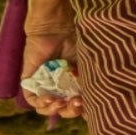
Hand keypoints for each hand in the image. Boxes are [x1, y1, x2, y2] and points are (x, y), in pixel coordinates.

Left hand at [21, 0, 82, 122]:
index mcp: (77, 81)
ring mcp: (46, 83)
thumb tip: (105, 101)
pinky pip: (32, 99)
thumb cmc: (78, 37)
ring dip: (56, 110)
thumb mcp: (90, 62)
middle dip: (71, 111)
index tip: (91, 111)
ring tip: (62, 103)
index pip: (80, 103)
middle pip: (65, 108)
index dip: (85, 111)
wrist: (58, 23)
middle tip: (77, 104)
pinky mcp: (30, 79)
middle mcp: (61, 84)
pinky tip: (51, 99)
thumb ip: (93, 80)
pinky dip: (40, 104)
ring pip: (48, 107)